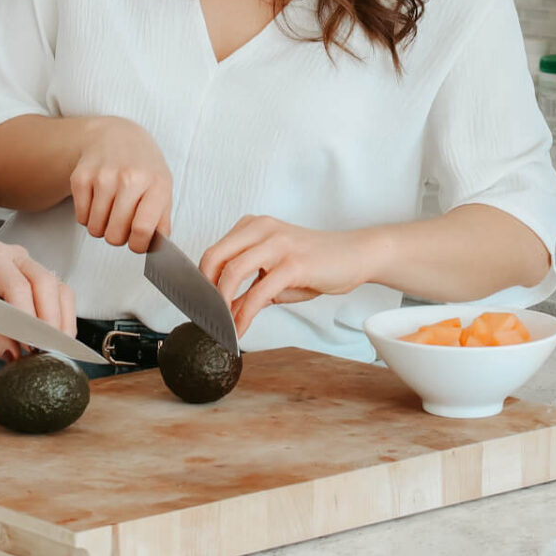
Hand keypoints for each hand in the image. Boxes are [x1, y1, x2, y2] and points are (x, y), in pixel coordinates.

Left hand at [0, 241, 77, 361]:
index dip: (27, 316)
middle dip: (49, 319)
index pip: (17, 285)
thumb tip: (13, 353)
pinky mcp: (43, 281)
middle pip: (45, 282)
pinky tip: (57, 340)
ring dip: (62, 321)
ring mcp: (32, 266)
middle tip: (46, 348)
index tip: (30, 342)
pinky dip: (63, 319)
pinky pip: (62, 297)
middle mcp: (15, 256)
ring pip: (59, 289)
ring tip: (55, 348)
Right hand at [68, 117, 172, 253]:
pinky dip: (88, 216)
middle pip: (115, 235)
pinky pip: (80, 218)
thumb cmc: (143, 166)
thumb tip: (159, 248)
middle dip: (118, 237)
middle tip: (122, 223)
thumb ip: (162, 220)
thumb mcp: (163, 187)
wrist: (116, 136)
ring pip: (95, 229)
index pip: (142, 229)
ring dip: (102, 227)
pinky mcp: (80, 177)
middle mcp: (129, 178)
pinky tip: (98, 201)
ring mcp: (103, 177)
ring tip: (111, 211)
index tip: (137, 242)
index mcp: (156, 184)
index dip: (138, 245)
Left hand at [199, 216, 384, 336]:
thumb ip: (250, 289)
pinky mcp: (294, 264)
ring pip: (232, 271)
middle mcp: (262, 229)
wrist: (356, 255)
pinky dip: (245, 314)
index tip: (199, 305)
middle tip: (205, 315)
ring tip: (221, 324)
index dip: (201, 280)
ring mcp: (278, 244)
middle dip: (204, 290)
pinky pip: (259, 292)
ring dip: (221, 303)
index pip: (215, 251)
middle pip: (214, 256)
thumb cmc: (317, 263)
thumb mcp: (276, 275)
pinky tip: (241, 328)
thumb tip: (225, 312)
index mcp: (254, 226)